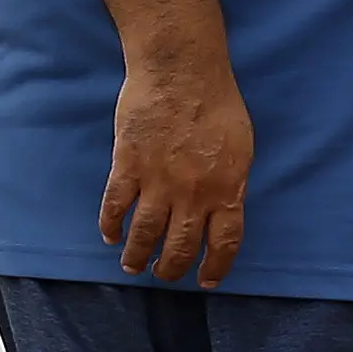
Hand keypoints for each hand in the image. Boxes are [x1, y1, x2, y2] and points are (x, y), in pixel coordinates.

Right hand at [100, 53, 252, 283]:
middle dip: (171, 268)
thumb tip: (224, 206)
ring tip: (133, 265)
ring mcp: (158, 182)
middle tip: (163, 275)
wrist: (181, 71)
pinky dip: (111, 225)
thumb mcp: (241, 147)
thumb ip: (231, 181)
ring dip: (138, 255)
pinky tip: (111, 235)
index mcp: (226, 189)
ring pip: (145, 234)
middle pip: (180, 246)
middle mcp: (192, 194)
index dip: (214, 267)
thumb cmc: (217, 101)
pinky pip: (116, 206)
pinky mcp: (128, 166)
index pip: (223, 243)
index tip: (205, 280)